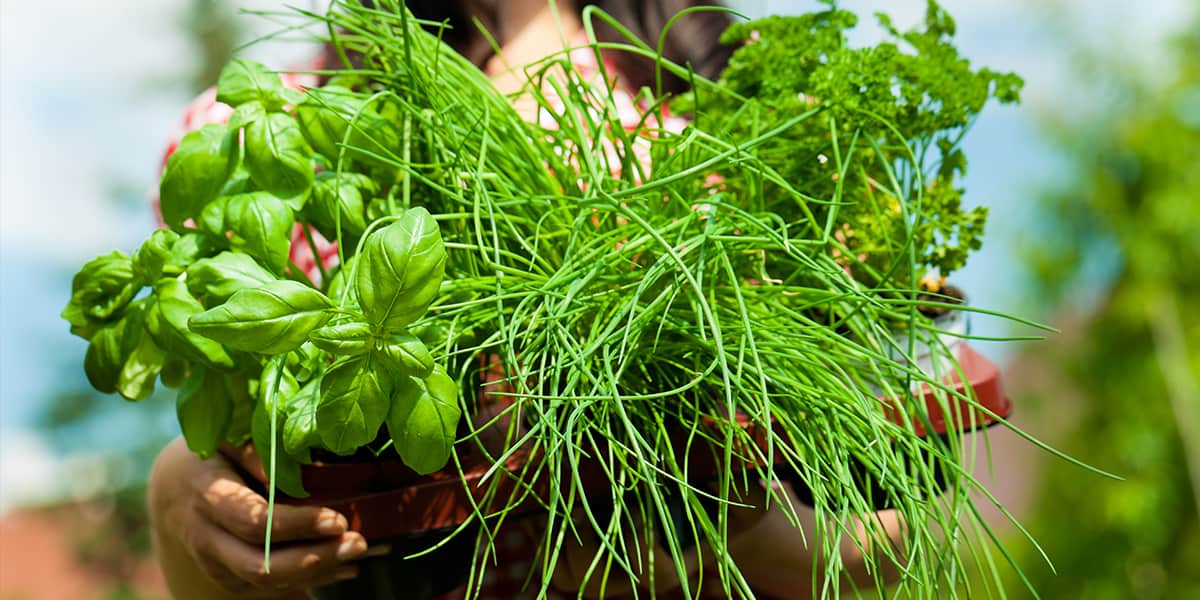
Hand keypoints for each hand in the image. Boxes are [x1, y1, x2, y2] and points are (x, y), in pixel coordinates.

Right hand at [149, 438, 389, 599]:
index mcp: (209, 496)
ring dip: (317, 572)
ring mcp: (215, 563)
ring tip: (357, 553)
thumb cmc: (215, 455)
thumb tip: (294, 470)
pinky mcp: (228, 577)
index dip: (298, 525)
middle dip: (314, 559)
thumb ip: (259, 451)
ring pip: (265, 581)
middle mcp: (207, 537)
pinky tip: (342, 566)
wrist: (177, 489)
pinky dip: (309, 579)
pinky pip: (269, 587)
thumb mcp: (231, 440)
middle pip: (259, 564)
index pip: (254, 521)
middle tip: (358, 543)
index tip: (337, 519)